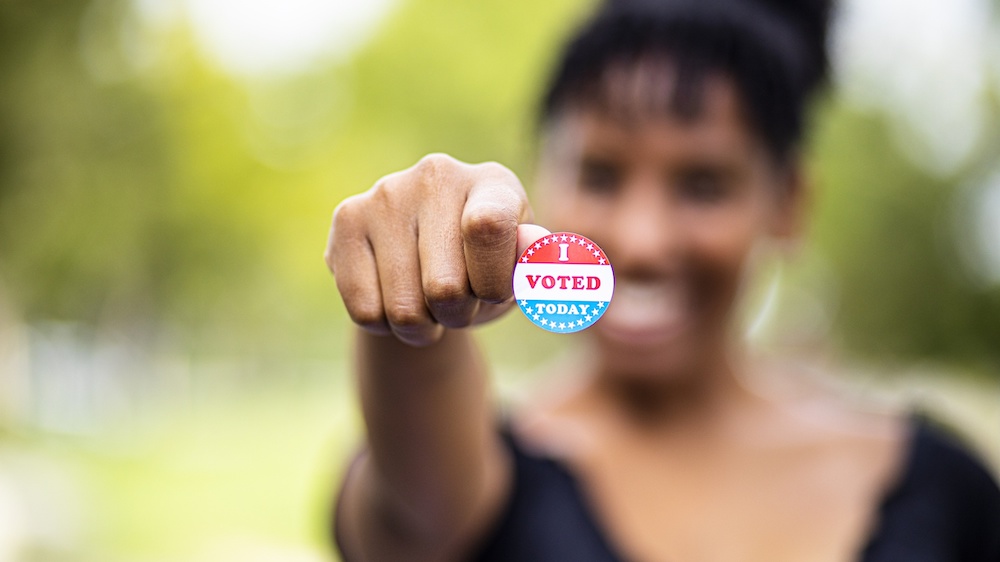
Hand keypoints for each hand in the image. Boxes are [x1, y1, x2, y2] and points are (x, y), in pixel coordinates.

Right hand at [326, 153, 548, 345]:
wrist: (427, 267)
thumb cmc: (486, 271)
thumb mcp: (518, 277)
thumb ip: (535, 268)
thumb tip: (533, 245)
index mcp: (494, 183)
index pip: (488, 229)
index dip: (491, 282)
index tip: (492, 292)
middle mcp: (437, 174)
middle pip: (444, 288)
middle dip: (457, 316)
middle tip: (458, 302)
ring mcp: (387, 193)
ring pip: (402, 308)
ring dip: (421, 326)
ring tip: (428, 303)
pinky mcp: (346, 218)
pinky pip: (364, 311)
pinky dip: (384, 325)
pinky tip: (393, 297)